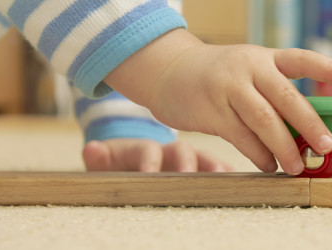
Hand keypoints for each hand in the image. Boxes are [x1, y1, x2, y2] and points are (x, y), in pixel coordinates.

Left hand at [82, 138, 232, 171]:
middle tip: (190, 178)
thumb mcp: (107, 162)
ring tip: (222, 180)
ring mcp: (191, 158)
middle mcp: (171, 150)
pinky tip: (240, 183)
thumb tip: (91, 149)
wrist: (136, 160)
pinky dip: (228, 174)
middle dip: (187, 166)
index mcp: (146, 148)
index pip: (148, 149)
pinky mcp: (205, 167)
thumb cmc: (121, 165)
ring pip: (205, 159)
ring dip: (214, 169)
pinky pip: (220, 169)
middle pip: (182, 152)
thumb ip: (99, 158)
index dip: (149, 161)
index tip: (148, 174)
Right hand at [104, 29, 331, 175]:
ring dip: (284, 147)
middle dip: (310, 124)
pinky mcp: (210, 110)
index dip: (327, 69)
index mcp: (264, 57)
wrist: (169, 70)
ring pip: (264, 120)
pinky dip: (258, 154)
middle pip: (286, 96)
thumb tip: (311, 124)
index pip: (301, 59)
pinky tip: (267, 163)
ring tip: (296, 166)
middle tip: (326, 146)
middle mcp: (248, 67)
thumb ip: (276, 89)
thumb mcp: (248, 68)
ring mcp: (227, 87)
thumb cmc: (218, 75)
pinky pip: (240, 137)